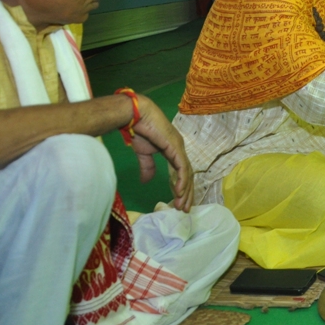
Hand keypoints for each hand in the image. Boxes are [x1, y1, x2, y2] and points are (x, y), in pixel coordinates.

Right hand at [130, 95, 193, 211]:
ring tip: (182, 205)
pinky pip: (181, 167)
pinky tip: (179, 192)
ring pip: (187, 174)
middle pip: (188, 176)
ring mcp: (179, 148)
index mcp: (174, 151)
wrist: (137, 115)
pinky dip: (182, 180)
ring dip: (185, 191)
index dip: (181, 188)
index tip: (178, 203)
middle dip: (186, 194)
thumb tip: (147, 181)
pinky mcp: (175, 147)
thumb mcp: (144, 153)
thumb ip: (147, 167)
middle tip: (184, 209)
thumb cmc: (140, 130)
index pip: (182, 173)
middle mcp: (179, 150)